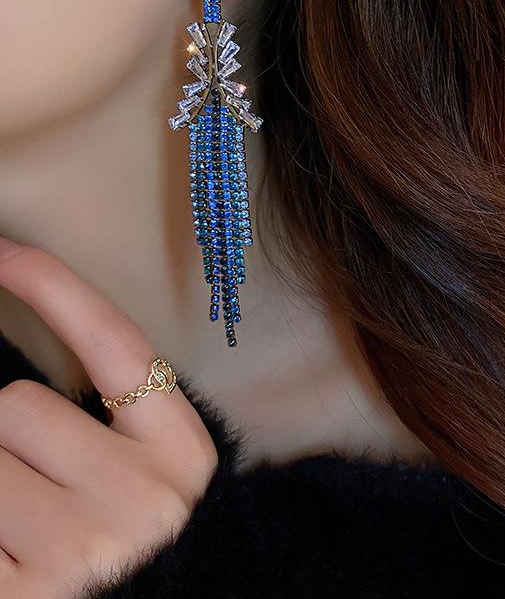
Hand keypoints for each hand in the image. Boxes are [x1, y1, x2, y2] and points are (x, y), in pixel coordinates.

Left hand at [0, 237, 217, 597]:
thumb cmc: (137, 520)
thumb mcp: (153, 456)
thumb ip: (109, 403)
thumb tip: (18, 363)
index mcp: (177, 448)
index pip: (114, 345)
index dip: (56, 287)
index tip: (6, 250)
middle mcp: (137, 497)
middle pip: (14, 404)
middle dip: (11, 429)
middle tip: (41, 471)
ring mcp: (76, 552)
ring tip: (24, 512)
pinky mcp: (19, 594)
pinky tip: (12, 536)